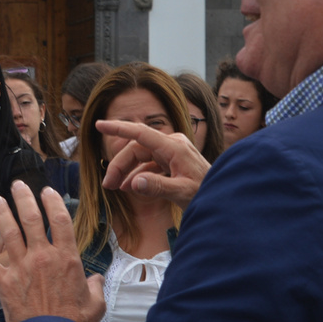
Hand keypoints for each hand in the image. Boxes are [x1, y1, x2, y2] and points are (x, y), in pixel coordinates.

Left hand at [0, 180, 104, 321]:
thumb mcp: (96, 304)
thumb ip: (95, 287)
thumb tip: (95, 280)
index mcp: (66, 258)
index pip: (61, 220)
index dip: (53, 202)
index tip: (48, 191)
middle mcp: (43, 257)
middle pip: (32, 218)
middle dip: (24, 198)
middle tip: (18, 185)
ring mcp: (22, 267)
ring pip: (9, 232)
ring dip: (1, 213)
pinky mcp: (4, 282)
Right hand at [96, 120, 210, 209]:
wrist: (223, 196)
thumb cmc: (207, 193)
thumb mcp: (182, 192)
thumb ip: (158, 187)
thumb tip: (133, 183)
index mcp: (174, 146)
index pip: (141, 133)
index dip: (118, 128)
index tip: (99, 125)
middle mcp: (171, 144)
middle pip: (136, 149)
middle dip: (120, 165)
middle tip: (108, 185)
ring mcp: (171, 152)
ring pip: (140, 156)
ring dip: (127, 171)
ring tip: (115, 188)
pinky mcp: (172, 161)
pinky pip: (149, 164)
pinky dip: (138, 174)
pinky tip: (129, 187)